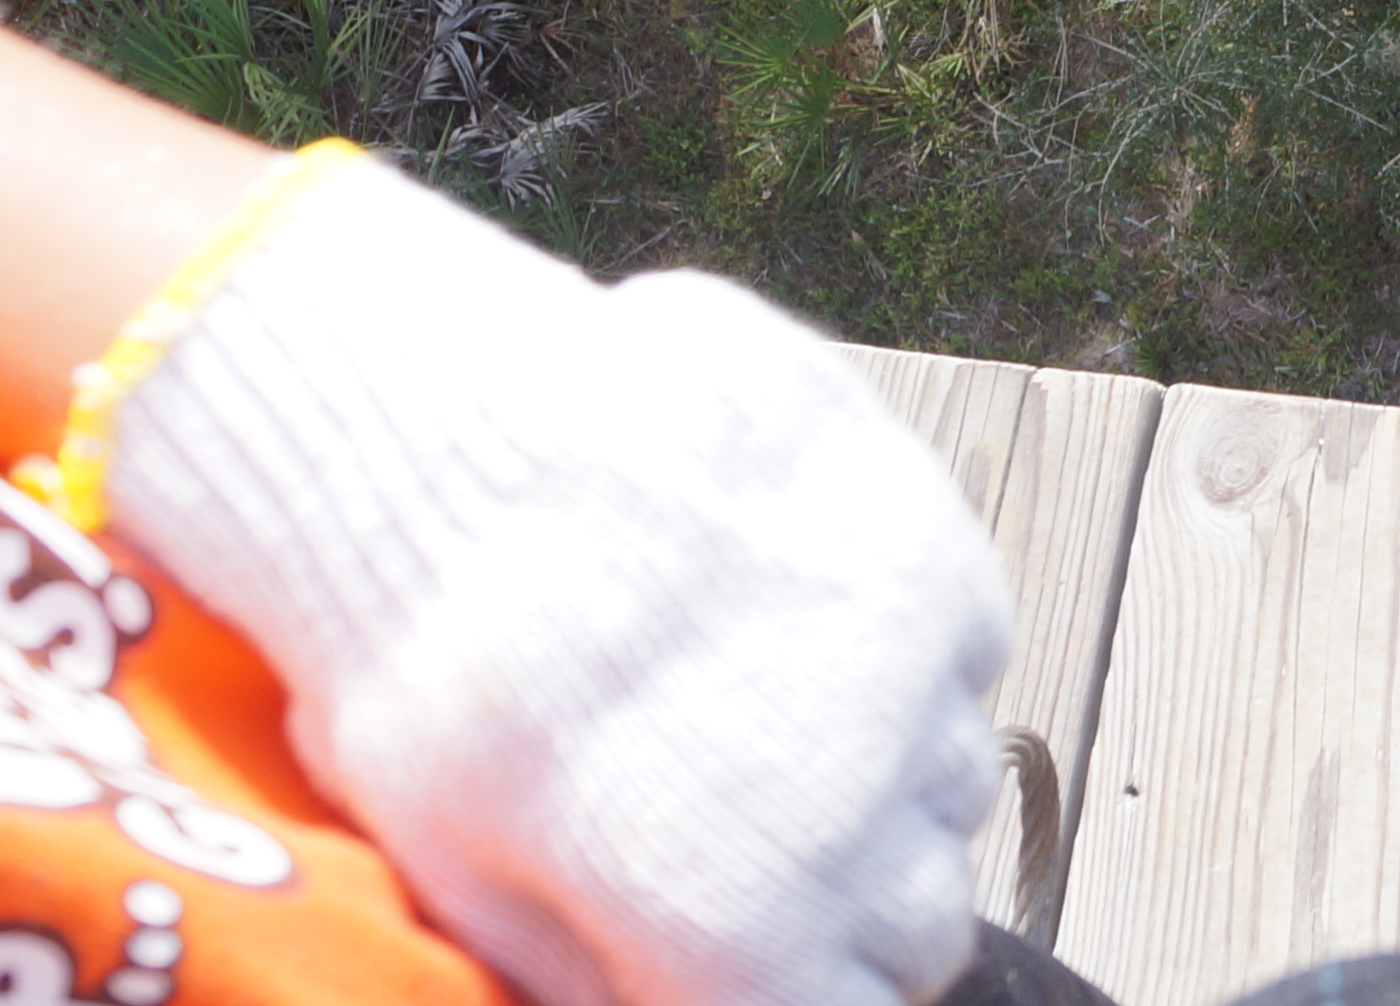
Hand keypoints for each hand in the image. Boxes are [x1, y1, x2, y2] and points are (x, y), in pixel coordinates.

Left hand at [105, 155, 1010, 1005]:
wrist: (467, 448)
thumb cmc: (426, 671)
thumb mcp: (467, 881)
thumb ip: (585, 967)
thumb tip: (644, 997)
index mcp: (746, 939)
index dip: (816, 988)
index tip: (775, 954)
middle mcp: (857, 831)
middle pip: (927, 920)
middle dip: (867, 904)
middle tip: (775, 843)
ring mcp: (909, 689)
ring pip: (959, 785)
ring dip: (896, 779)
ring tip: (787, 719)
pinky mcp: (931, 559)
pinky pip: (973, 652)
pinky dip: (918, 658)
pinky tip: (812, 616)